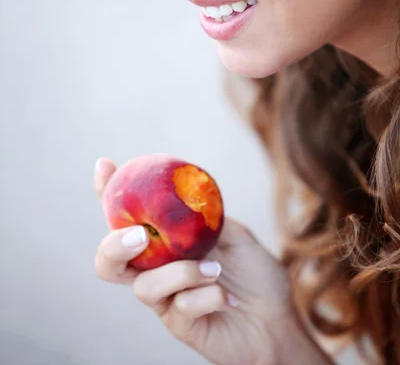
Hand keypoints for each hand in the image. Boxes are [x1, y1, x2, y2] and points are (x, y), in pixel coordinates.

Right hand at [94, 158, 305, 364]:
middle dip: (113, 246)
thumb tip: (188, 192)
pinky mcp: (181, 326)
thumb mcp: (234, 234)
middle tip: (140, 234)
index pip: (128, 218)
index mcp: (166, 244)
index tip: (104, 165)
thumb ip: (207, 217)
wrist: (278, 320)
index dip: (108, 193)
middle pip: (110, 263)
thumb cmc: (255, 276)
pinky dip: (207, 296)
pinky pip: (180, 307)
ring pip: (145, 287)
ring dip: (181, 272)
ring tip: (215, 270)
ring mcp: (167, 300)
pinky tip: (228, 297)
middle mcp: (158, 271)